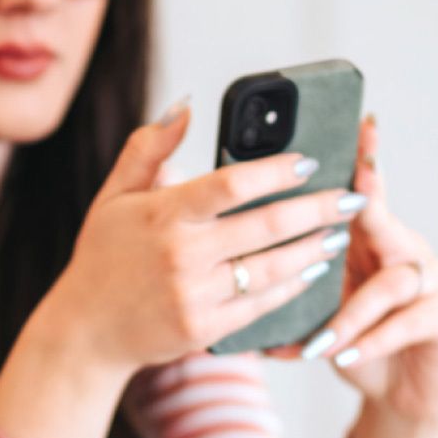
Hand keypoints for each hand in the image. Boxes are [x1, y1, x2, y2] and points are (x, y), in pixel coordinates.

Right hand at [29, 104, 368, 373]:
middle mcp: (181, 255)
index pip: (232, 185)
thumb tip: (185, 106)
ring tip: (340, 233)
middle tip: (350, 198)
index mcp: (162, 215)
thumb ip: (148, 148)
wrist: (87, 331)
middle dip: (318, 210)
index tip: (309, 162)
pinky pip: (261, 305)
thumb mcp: (114, 196)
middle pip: (266, 227)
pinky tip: (312, 271)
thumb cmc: (103, 257)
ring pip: (272, 269)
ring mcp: (195, 296)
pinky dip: (292, 288)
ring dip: (314, 250)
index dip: (276, 171)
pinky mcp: (205, 330)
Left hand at [273, 117, 437, 437]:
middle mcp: (408, 250)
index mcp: (373, 239)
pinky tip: (342, 357)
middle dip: (361, 215)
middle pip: (383, 223)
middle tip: (334, 217)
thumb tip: (234, 255)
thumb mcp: (321, 303)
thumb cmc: (352, 340)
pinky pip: (408, 323)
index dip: (365, 159)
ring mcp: (434, 283)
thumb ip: (293, 274)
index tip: (359, 127)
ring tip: (320, 341)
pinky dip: (370, 341)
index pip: (367, 191)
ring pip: (393, 284)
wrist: (401, 393)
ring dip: (351, 314)